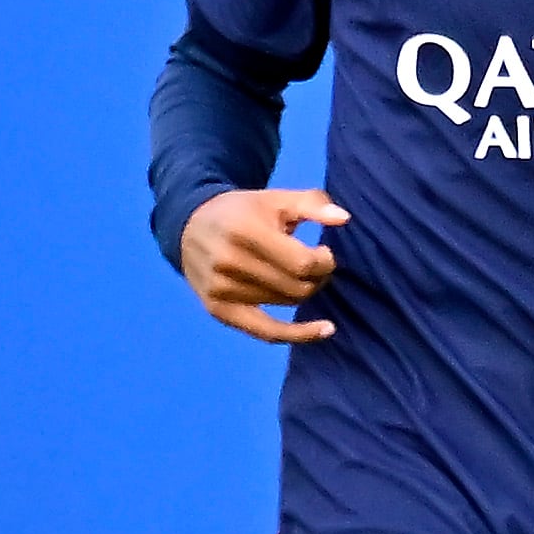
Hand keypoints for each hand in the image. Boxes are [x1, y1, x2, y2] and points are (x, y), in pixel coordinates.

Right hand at [179, 188, 348, 344]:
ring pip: (285, 304)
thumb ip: (312, 204)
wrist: (189, 225)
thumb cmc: (242, 211)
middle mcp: (230, 263)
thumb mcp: (275, 199)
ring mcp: (221, 290)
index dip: (324, 262)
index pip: (302, 263)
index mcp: (245, 231)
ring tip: (299, 275)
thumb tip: (344, 219)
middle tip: (315, 265)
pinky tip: (326, 330)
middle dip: (317, 278)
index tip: (324, 253)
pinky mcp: (218, 310)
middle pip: (297, 287)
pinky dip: (299, 334)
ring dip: (303, 292)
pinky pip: (267, 332)